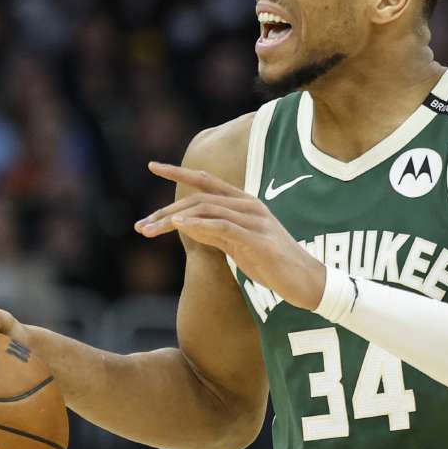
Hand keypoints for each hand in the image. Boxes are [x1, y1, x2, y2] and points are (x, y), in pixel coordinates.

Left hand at [135, 161, 325, 310]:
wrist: (305, 282)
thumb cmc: (272, 264)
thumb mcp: (237, 245)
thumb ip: (213, 232)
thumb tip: (184, 224)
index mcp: (244, 203)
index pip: (207, 180)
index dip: (180, 171)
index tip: (153, 166)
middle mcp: (249, 205)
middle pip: (200, 197)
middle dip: (167, 210)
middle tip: (142, 225)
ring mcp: (255, 220)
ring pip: (207, 209)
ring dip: (174, 219)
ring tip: (150, 230)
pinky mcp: (258, 239)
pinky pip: (223, 226)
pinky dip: (199, 224)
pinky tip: (179, 225)